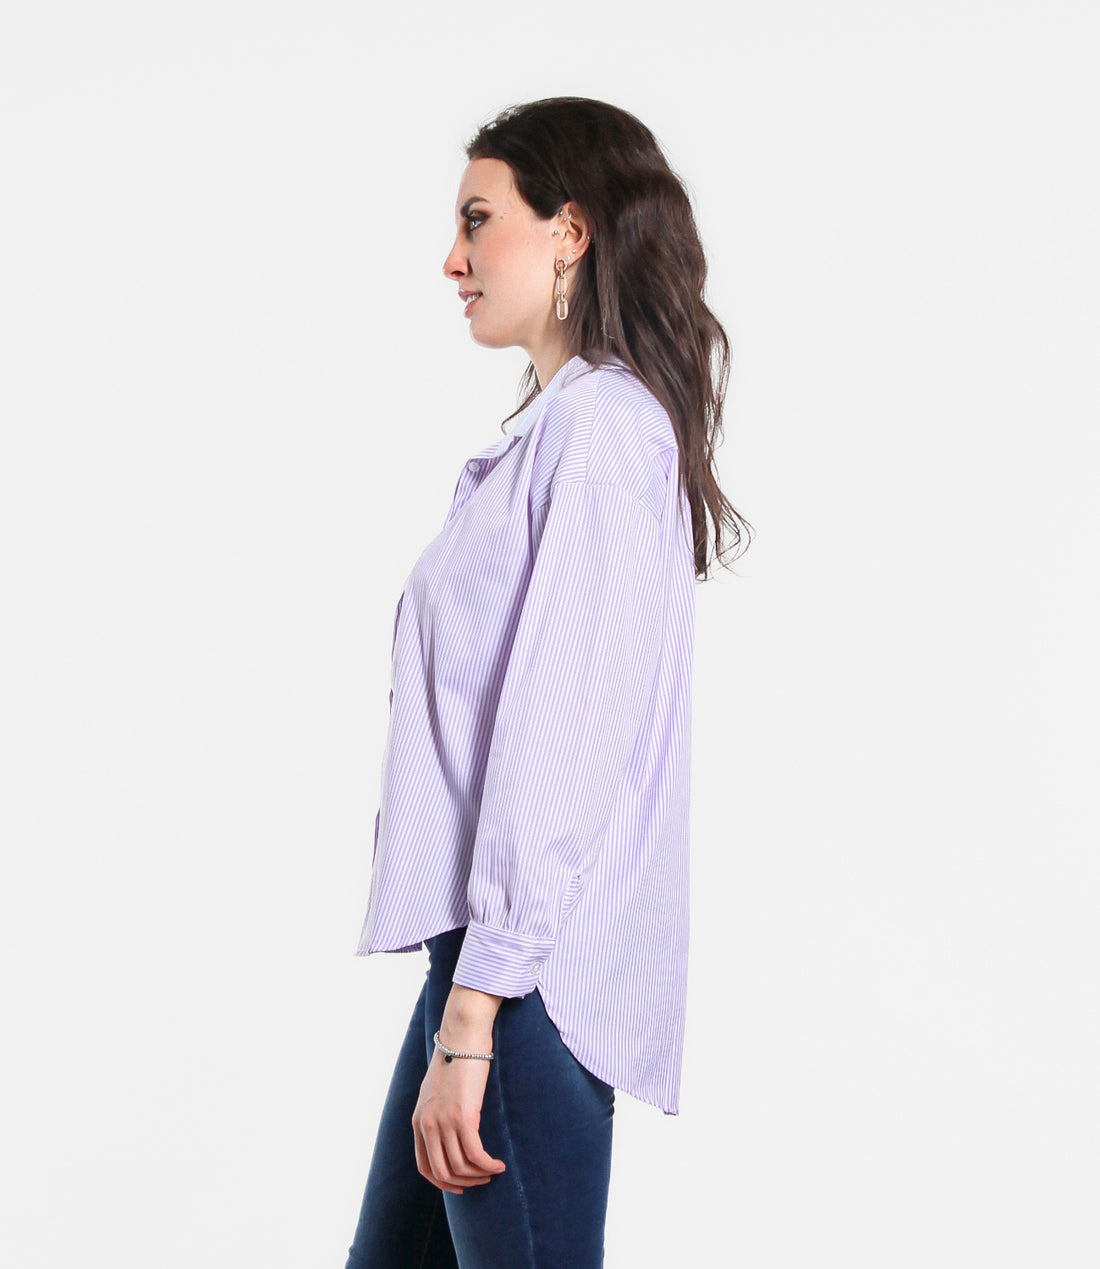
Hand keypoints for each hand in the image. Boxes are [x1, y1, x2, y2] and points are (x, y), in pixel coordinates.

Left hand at [411, 1038, 506, 1193]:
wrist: (461, 1036)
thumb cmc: (455, 1058)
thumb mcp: (436, 1090)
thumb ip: (436, 1112)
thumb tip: (449, 1130)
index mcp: (417, 1120)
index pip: (424, 1167)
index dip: (443, 1183)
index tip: (461, 1185)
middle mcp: (426, 1124)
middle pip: (442, 1173)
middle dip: (464, 1183)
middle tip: (482, 1180)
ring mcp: (443, 1122)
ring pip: (460, 1166)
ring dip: (479, 1175)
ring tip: (493, 1171)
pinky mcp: (463, 1116)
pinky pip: (475, 1154)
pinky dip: (488, 1165)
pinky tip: (499, 1165)